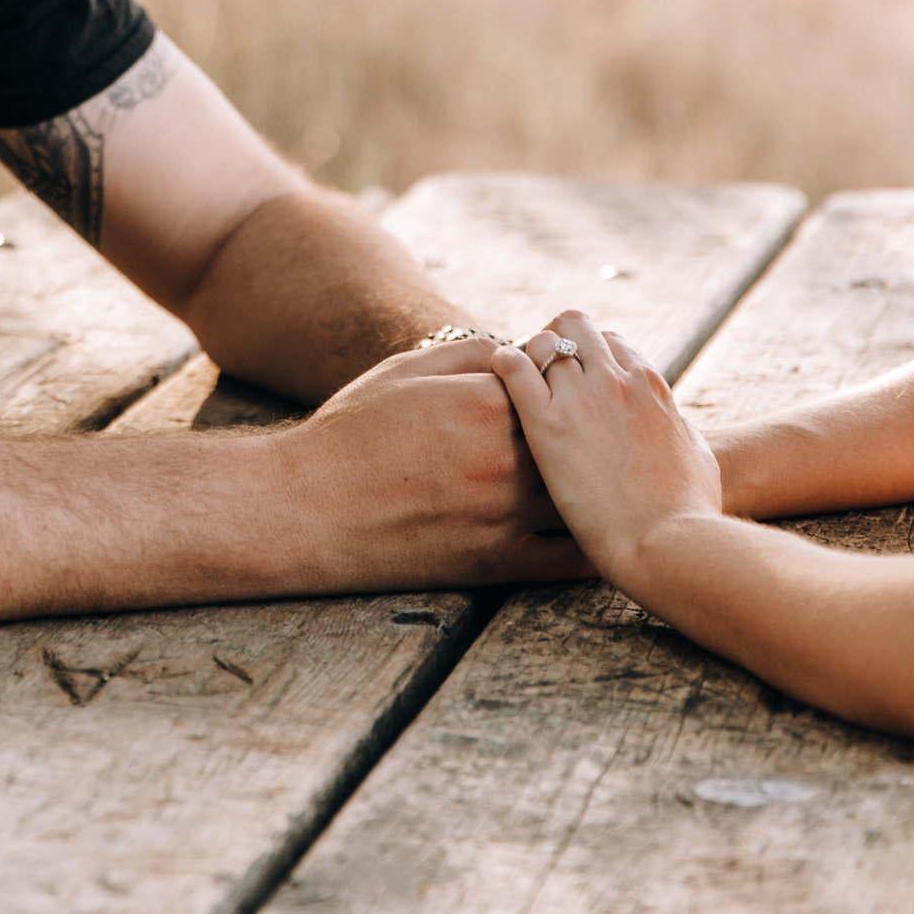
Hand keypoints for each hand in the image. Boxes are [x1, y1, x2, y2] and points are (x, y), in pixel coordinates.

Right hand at [275, 336, 590, 591]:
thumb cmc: (351, 430)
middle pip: (577, 441)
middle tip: (595, 433)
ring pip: (580, 499)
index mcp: (489, 404)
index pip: (556, 386)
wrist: (307, 506)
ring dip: (595, 488)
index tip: (562, 387)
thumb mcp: (408, 369)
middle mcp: (507, 459)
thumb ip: (472, 353)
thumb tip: (519, 352)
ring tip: (605, 481)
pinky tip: (600, 533)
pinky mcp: (494, 561)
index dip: (563, 384)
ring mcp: (505, 515)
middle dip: (586, 435)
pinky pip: (564, 560)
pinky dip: (588, 547)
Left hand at [492, 310, 722, 580]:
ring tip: (515, 384)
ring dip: (527, 356)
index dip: (588, 355)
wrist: (669, 544)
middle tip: (539, 374)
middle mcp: (615, 380)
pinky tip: (497, 381)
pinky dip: (502, 365)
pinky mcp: (547, 426)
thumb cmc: (690, 512)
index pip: (610, 341)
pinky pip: (512, 368)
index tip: (574, 377)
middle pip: (574, 326)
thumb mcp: (699, 458)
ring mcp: (581, 398)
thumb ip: (680, 430)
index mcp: (651, 385)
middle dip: (555, 341)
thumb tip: (673, 423)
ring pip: (541, 341)